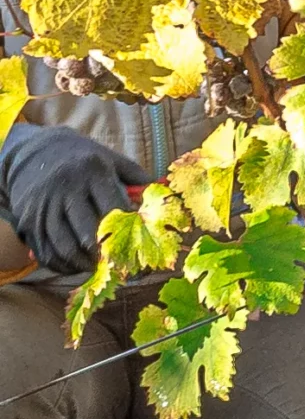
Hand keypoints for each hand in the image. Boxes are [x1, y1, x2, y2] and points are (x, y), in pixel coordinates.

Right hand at [0, 123, 132, 274]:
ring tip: (97, 268)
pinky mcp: (27, 221)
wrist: (35, 150)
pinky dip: (62, 266)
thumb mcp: (111, 159)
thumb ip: (137, 178)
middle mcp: (65, 188)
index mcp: (91, 171)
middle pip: (86, 233)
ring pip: (64, 248)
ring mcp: (43, 206)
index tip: (136, 244)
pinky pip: (45, 253)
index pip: (113, 207)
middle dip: (104, 255)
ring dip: (83, 265)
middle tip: (117, 265)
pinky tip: (76, 266)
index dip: (126, 230)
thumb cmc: (83, 159)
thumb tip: (163, 196)